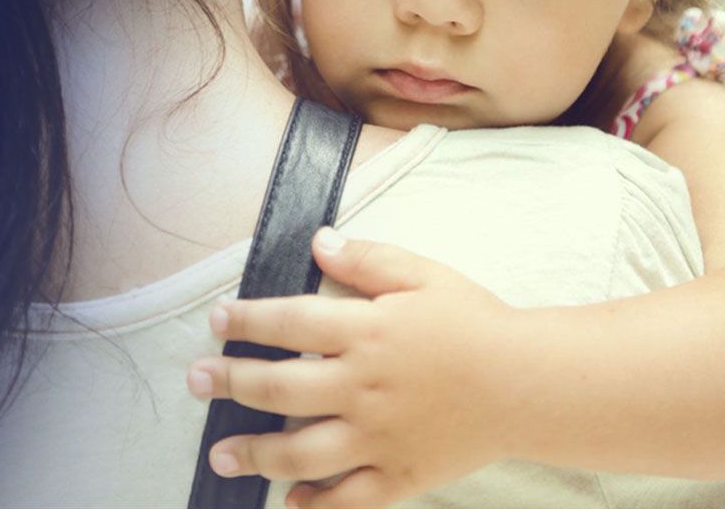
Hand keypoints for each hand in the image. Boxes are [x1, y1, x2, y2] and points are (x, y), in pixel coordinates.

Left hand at [187, 228, 519, 507]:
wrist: (530, 383)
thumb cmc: (474, 321)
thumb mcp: (423, 274)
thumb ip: (368, 260)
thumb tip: (318, 242)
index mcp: (368, 332)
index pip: (290, 323)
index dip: (247, 321)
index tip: (215, 320)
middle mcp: (364, 387)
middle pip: (282, 388)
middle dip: (231, 383)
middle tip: (193, 381)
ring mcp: (380, 437)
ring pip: (303, 452)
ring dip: (255, 453)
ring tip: (219, 452)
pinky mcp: (402, 475)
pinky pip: (349, 499)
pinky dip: (316, 504)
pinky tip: (289, 501)